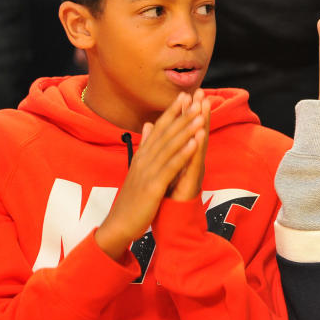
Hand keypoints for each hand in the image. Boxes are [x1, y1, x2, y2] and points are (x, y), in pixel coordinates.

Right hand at [94, 92, 204, 259]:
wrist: (119, 224)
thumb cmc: (132, 198)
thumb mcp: (138, 169)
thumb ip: (145, 146)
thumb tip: (149, 124)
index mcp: (142, 156)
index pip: (158, 129)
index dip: (171, 111)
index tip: (184, 95)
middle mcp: (144, 160)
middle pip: (166, 133)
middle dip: (182, 114)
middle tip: (196, 97)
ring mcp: (148, 173)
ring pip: (170, 147)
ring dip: (186, 130)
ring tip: (200, 115)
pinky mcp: (153, 187)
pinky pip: (171, 168)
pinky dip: (183, 154)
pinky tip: (195, 143)